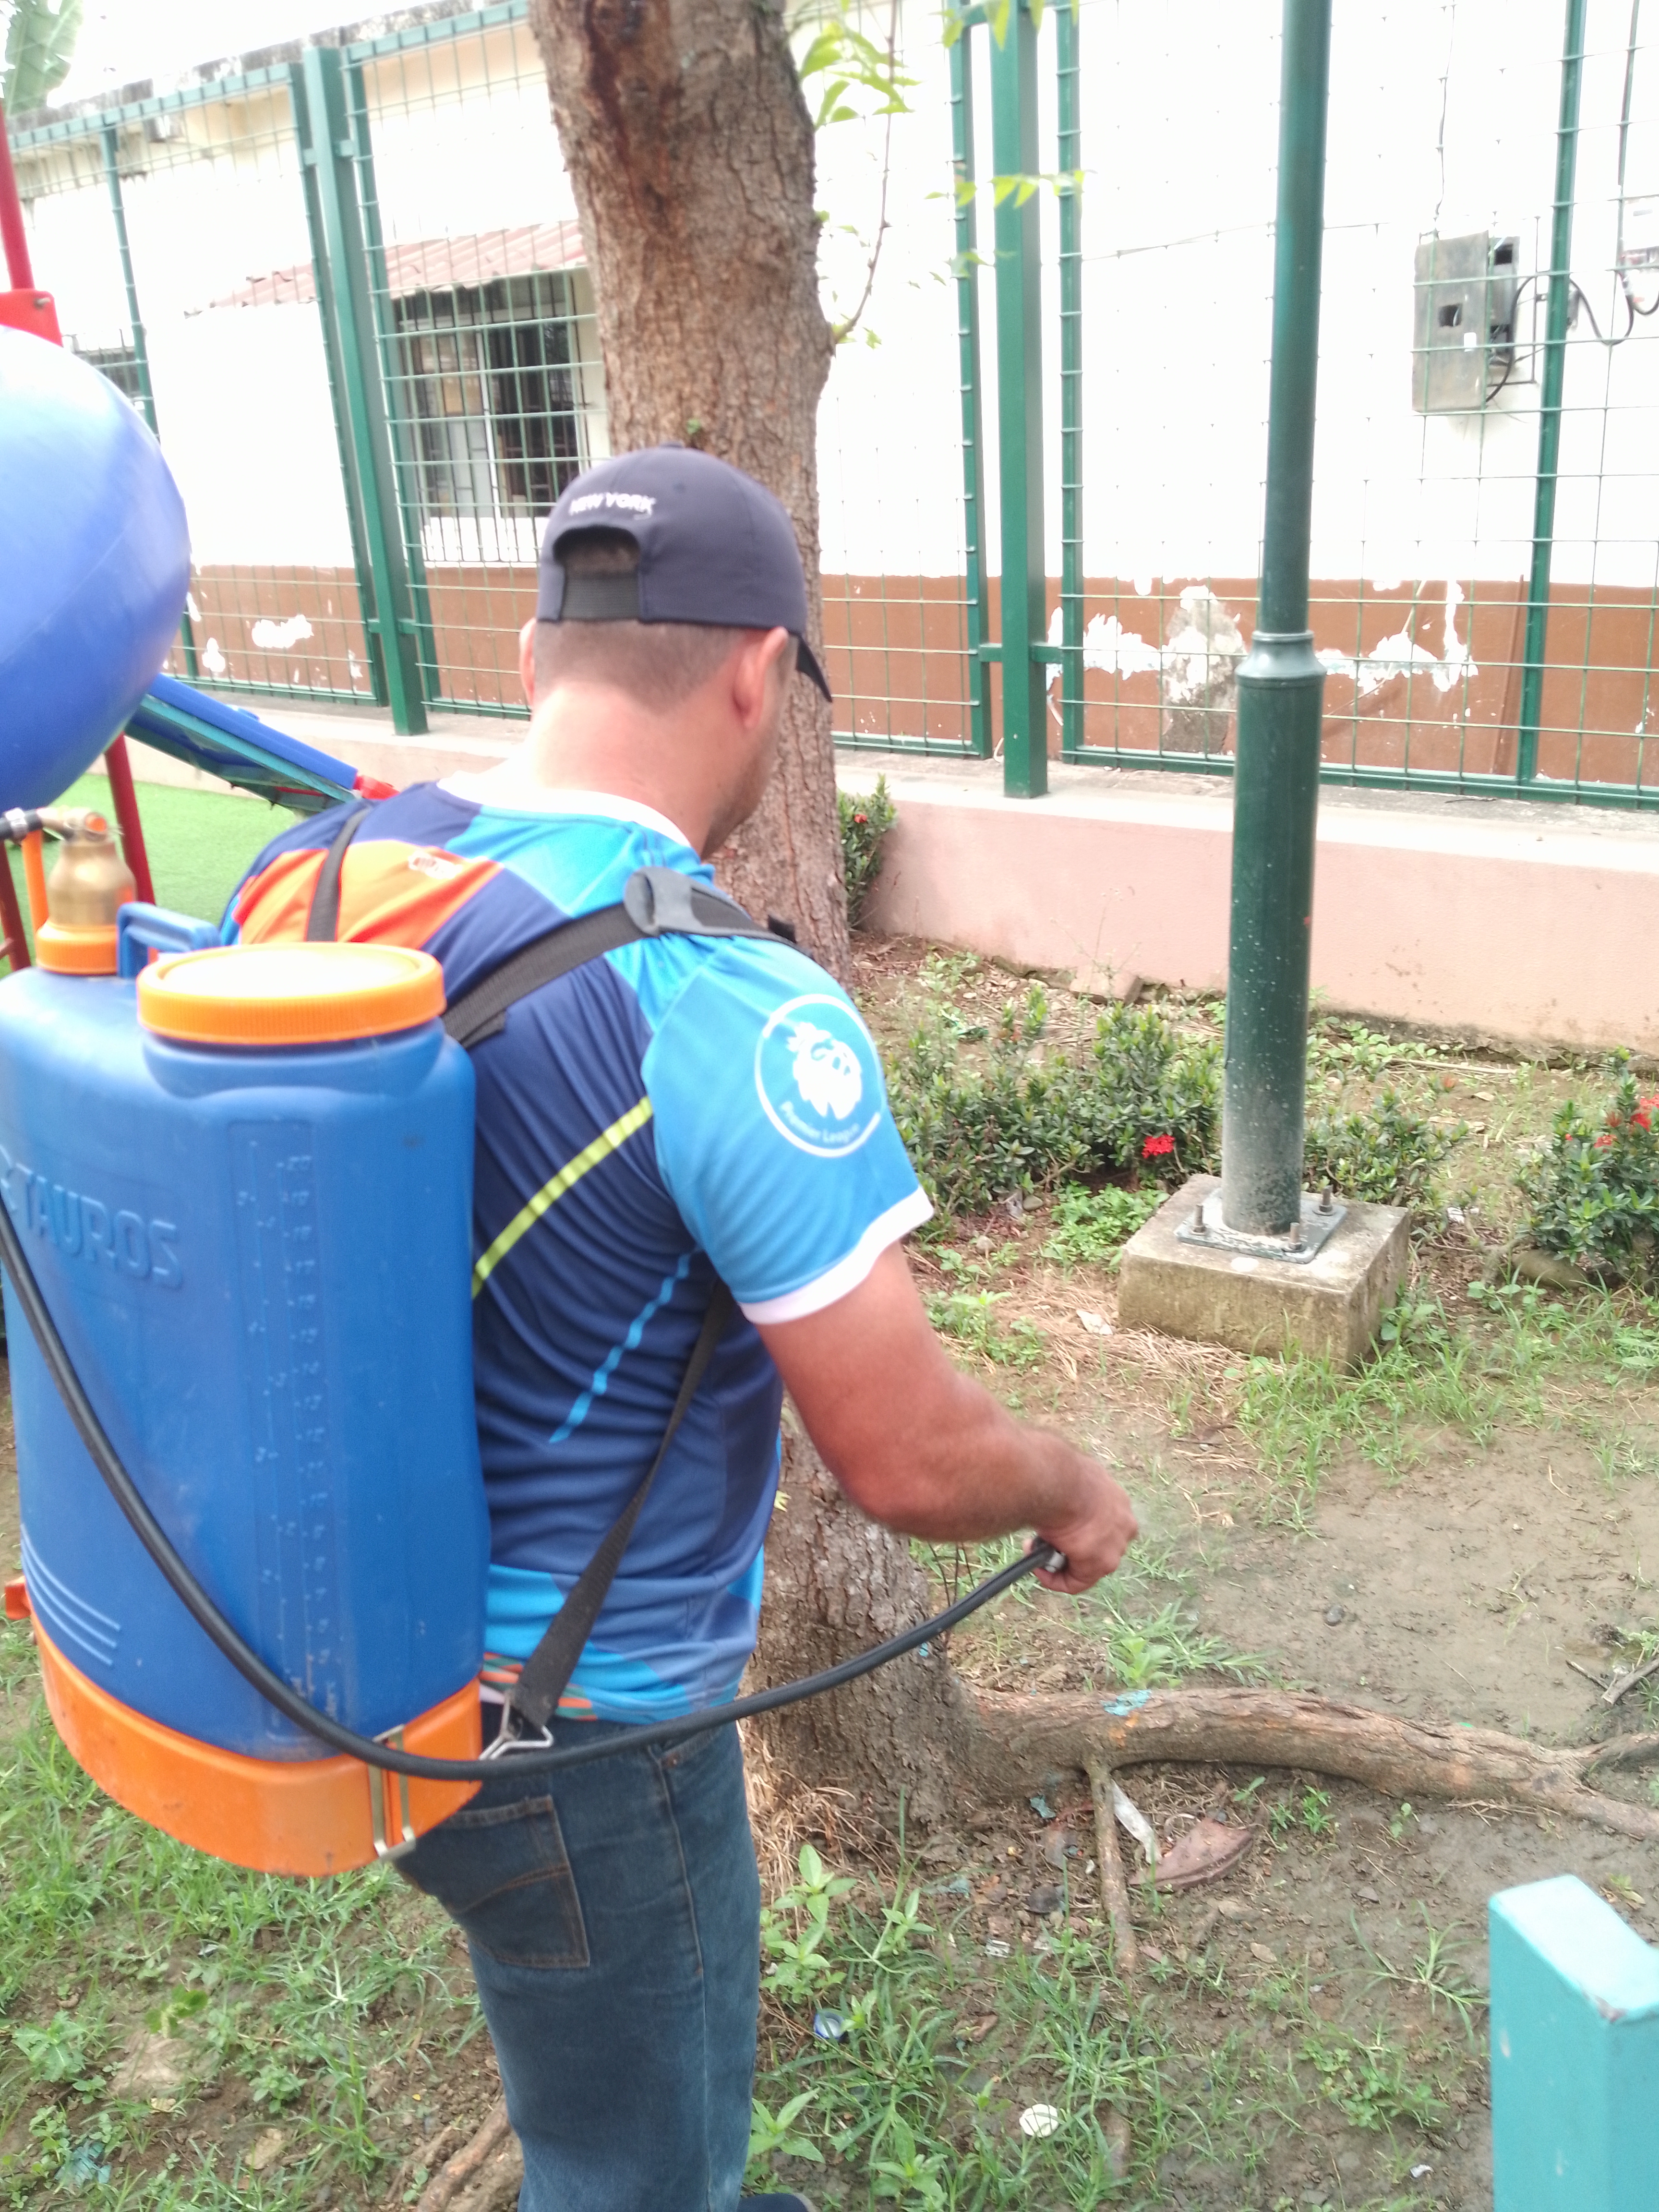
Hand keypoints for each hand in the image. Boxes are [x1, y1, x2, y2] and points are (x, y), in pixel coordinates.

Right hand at [1030, 1462, 1136, 1592]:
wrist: (1063, 1483)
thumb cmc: (1063, 1474)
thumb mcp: (1074, 1478)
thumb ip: (1073, 1491)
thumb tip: (1059, 1489)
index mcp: (1119, 1502)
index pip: (1102, 1525)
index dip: (1077, 1531)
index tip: (1056, 1526)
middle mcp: (1124, 1526)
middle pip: (1096, 1546)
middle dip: (1070, 1547)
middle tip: (1045, 1540)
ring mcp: (1115, 1547)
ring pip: (1087, 1566)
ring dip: (1061, 1562)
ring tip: (1037, 1552)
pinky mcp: (1099, 1564)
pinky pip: (1076, 1582)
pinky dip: (1055, 1579)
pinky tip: (1038, 1569)